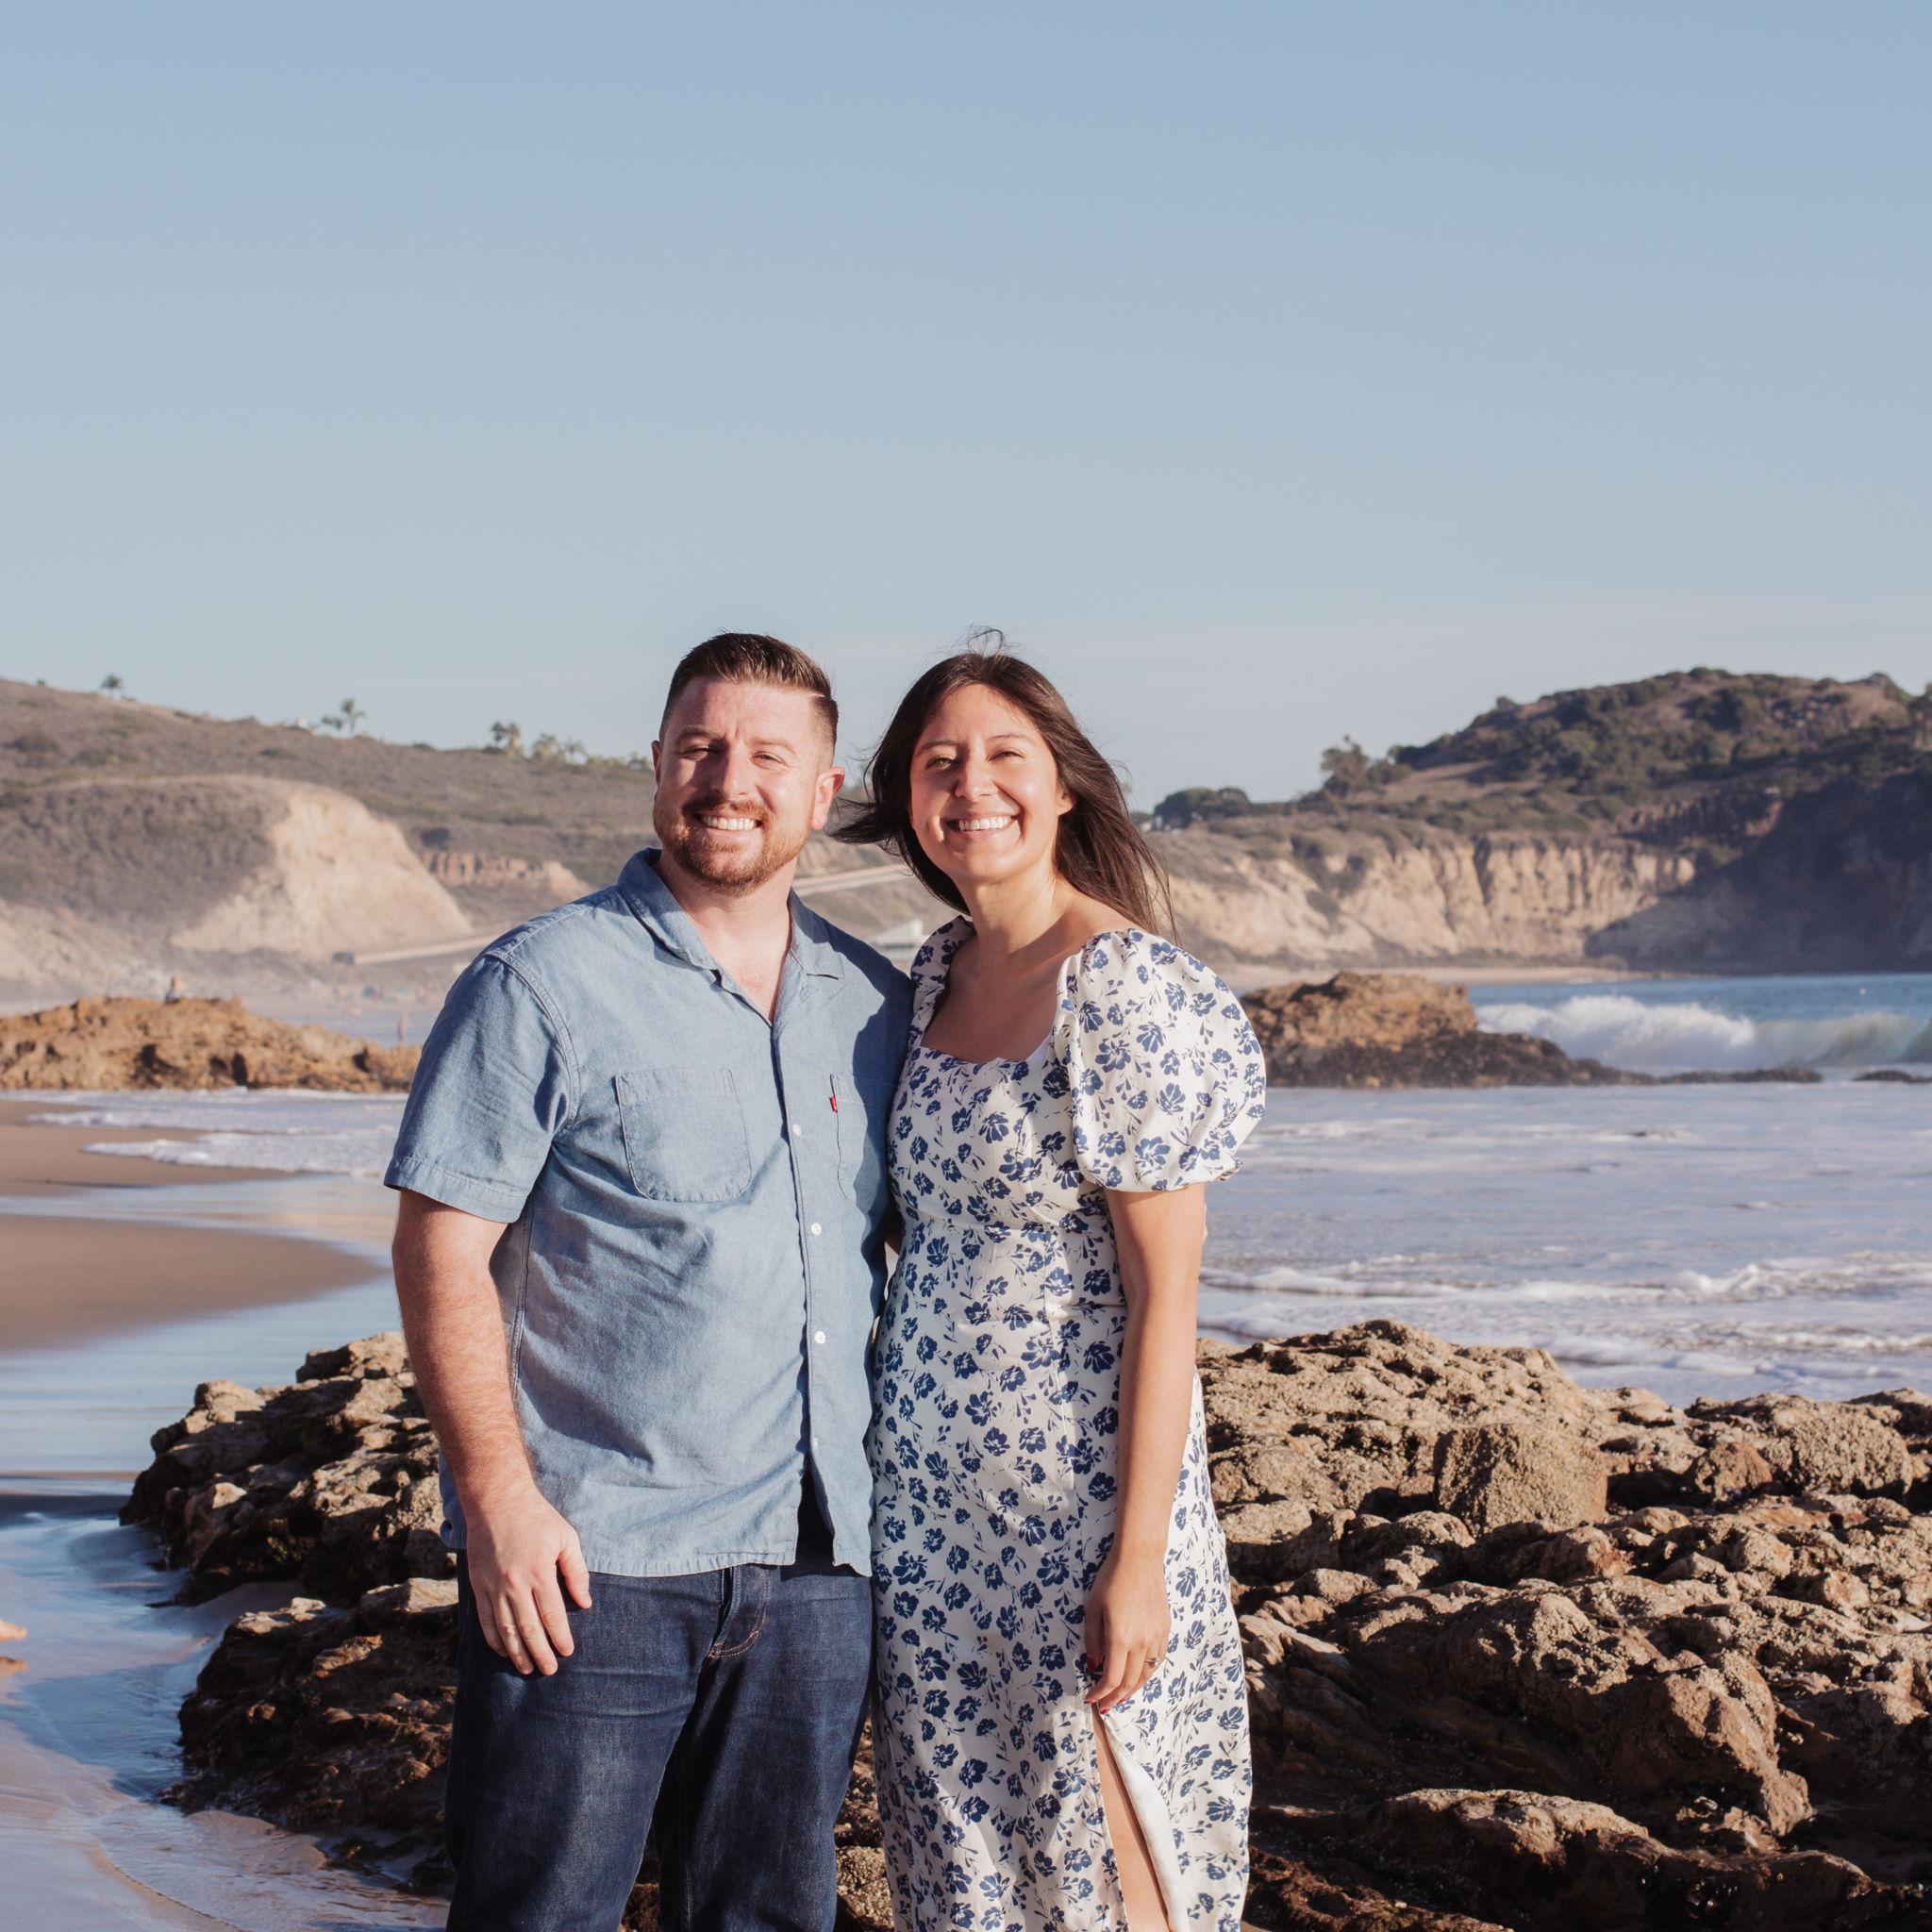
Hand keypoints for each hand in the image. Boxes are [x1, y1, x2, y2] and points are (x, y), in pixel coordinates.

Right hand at [463, 1478, 591, 1675]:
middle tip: (549, 1670)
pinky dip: (494, 1639)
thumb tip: (585, 1602)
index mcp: (539, 1571)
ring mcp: (493, 1586)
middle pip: (528, 1628)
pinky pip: (485, 1620)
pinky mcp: (479, 1585)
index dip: (560, 1637)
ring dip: (517, 1652)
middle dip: (540, 1653)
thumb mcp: (566, 1537)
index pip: (552, 1615)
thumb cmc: (537, 1517)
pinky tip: (504, 1650)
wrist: (497, 1501)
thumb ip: (576, 1571)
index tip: (567, 1651)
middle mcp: (515, 1583)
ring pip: (505, 1629)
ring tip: (527, 1668)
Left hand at [1082, 1547, 1169, 1713]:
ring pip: (1147, 1674)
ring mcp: (1156, 1636)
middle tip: (1104, 1705)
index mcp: (1120, 1638)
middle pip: (1130, 1682)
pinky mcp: (1165, 1628)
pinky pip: (1158, 1659)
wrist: (1140, 1558)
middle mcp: (1141, 1642)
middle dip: (1115, 1697)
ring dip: (1133, 1689)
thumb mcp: (1093, 1608)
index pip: (1111, 1679)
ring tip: (1120, 1695)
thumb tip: (1094, 1665)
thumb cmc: (1110, 1579)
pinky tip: (1138, 1674)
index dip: (1100, 1693)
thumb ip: (1093, 1640)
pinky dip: (1147, 1672)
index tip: (1090, 1698)